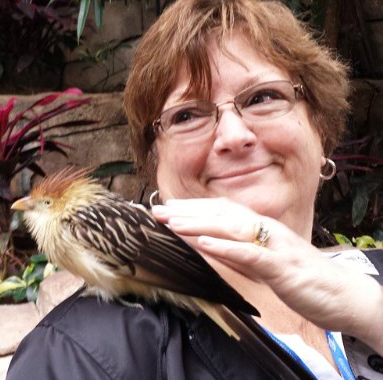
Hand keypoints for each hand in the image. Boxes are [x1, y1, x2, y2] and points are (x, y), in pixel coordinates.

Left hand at [152, 198, 382, 353]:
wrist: (344, 295)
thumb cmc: (302, 277)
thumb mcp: (264, 261)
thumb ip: (239, 251)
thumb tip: (210, 244)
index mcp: (261, 228)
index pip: (221, 210)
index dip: (193, 207)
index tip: (168, 208)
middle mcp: (265, 230)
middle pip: (220, 215)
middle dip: (187, 212)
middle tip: (157, 212)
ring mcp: (273, 246)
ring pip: (230, 228)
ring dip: (198, 223)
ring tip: (171, 222)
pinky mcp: (282, 266)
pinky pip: (250, 253)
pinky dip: (226, 246)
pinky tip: (203, 242)